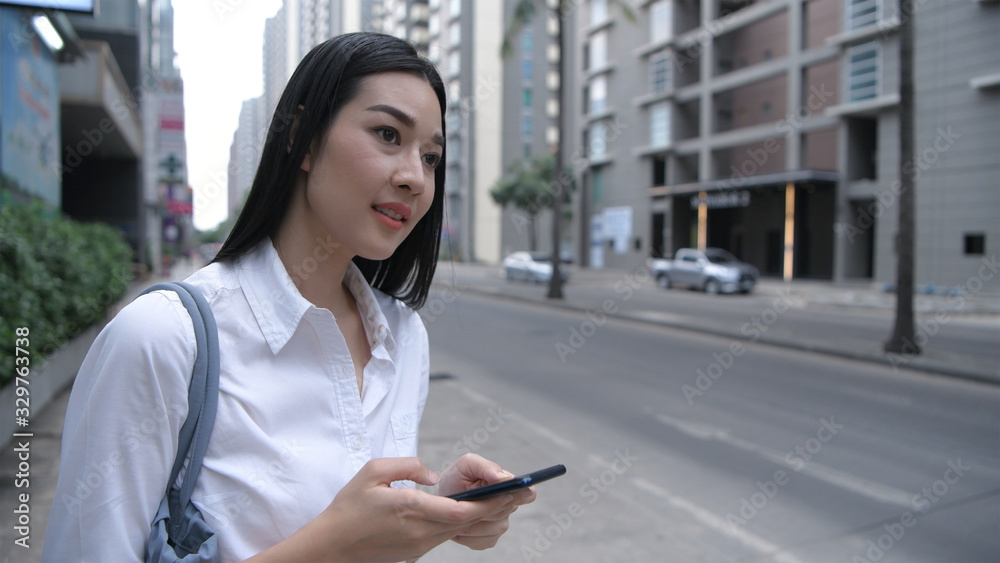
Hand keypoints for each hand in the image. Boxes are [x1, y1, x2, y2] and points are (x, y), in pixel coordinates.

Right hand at [244, 457, 516, 562]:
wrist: (330, 549)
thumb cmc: (348, 508)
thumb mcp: (372, 472)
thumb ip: (408, 465)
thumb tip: (434, 475)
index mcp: (412, 510)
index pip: (462, 511)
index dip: (491, 503)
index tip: (511, 491)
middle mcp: (421, 532)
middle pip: (469, 523)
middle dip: (498, 508)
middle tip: (522, 494)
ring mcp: (420, 546)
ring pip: (460, 530)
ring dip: (483, 517)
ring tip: (506, 500)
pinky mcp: (416, 552)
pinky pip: (446, 536)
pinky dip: (463, 524)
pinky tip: (474, 512)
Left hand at [438, 453, 536, 550]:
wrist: (440, 500)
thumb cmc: (456, 479)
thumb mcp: (467, 465)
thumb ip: (487, 467)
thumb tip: (505, 478)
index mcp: (508, 486)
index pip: (528, 493)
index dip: (523, 495)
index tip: (507, 494)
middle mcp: (508, 506)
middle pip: (506, 511)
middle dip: (485, 506)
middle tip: (467, 501)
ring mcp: (500, 524)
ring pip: (495, 528)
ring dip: (474, 522)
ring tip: (459, 513)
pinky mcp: (489, 539)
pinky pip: (483, 541)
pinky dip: (468, 535)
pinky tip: (459, 525)